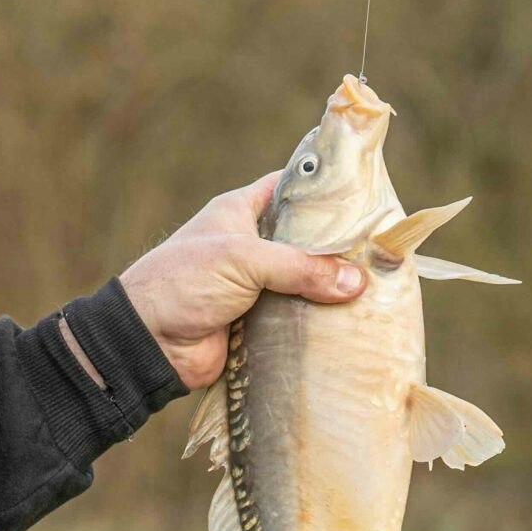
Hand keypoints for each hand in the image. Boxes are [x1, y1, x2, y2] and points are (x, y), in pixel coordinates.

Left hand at [119, 172, 365, 388]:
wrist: (147, 342)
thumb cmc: (185, 282)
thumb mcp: (244, 259)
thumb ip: (300, 266)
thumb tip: (355, 282)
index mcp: (240, 212)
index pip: (288, 188)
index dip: (323, 188)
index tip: (366, 193)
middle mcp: (250, 245)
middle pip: (305, 240)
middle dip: (338, 248)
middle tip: (383, 252)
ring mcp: (255, 285)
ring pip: (305, 282)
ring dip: (332, 290)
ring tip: (380, 290)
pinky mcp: (258, 322)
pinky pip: (296, 319)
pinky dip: (318, 323)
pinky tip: (354, 324)